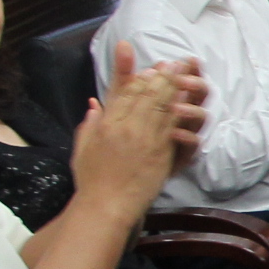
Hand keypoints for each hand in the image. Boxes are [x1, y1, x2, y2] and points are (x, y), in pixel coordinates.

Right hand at [76, 43, 188, 210]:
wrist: (106, 205)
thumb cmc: (91, 181)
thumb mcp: (82, 148)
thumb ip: (88, 123)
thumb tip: (94, 103)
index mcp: (105, 124)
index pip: (124, 92)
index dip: (137, 77)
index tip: (148, 69)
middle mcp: (125, 126)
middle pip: (145, 93)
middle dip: (159, 76)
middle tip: (171, 63)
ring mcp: (144, 138)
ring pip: (160, 104)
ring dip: (172, 86)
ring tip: (181, 72)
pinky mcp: (160, 152)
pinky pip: (171, 124)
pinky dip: (179, 108)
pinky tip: (186, 98)